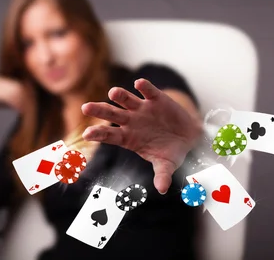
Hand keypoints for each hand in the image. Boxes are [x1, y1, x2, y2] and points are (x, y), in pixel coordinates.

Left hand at [81, 78, 201, 193]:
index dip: (98, 134)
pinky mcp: (156, 99)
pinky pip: (148, 91)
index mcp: (128, 137)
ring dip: (119, 95)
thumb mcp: (167, 164)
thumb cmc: (171, 151)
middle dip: (99, 110)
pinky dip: (144, 87)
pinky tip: (139, 84)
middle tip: (85, 107)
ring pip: (126, 99)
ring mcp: (142, 108)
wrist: (188, 137)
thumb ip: (162, 174)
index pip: (109, 135)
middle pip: (111, 113)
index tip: (87, 133)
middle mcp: (131, 121)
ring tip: (113, 93)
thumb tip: (163, 189)